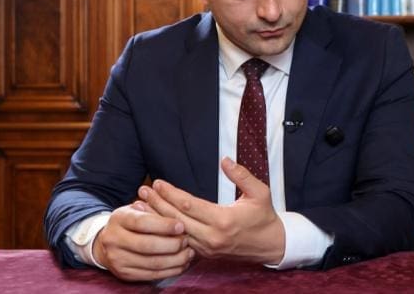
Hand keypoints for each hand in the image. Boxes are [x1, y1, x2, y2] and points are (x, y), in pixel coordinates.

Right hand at [92, 200, 194, 280]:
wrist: (107, 243)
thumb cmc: (129, 222)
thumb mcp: (136, 209)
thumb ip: (153, 208)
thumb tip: (177, 211)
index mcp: (119, 219)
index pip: (142, 222)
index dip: (164, 225)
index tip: (181, 225)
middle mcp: (114, 239)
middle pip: (147, 245)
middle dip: (172, 244)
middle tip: (187, 240)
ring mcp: (118, 259)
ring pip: (152, 263)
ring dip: (175, 259)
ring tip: (189, 252)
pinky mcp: (125, 274)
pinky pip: (152, 275)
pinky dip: (171, 270)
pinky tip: (181, 264)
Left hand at [139, 157, 285, 263]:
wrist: (271, 245)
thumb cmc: (265, 217)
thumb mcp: (260, 192)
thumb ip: (242, 175)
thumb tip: (225, 160)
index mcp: (223, 220)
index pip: (189, 205)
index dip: (171, 193)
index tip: (158, 182)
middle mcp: (212, 236)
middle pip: (176, 219)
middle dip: (157, 204)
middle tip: (143, 191)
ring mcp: (207, 248)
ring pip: (175, 233)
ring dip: (157, 219)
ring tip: (142, 206)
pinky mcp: (205, 254)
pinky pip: (181, 242)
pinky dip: (166, 231)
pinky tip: (155, 223)